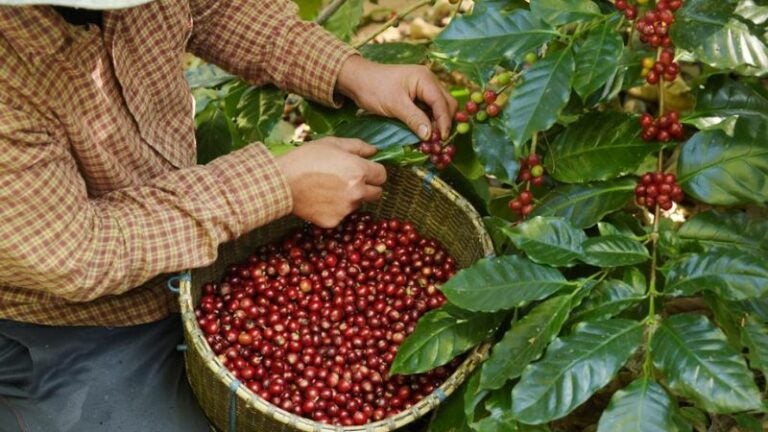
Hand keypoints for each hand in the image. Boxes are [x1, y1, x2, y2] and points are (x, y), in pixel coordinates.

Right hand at [276, 137, 386, 227]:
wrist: (282, 182)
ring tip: (329, 188)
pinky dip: (335, 209)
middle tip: (349, 180)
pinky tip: (321, 199)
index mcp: (359, 171)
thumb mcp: (332, 144)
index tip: (365, 170)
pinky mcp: (334, 221)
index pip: (382, 175)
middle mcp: (357, 192)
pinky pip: (342, 215)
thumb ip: (358, 146)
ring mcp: (346, 209)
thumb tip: (376, 151)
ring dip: (351, 198)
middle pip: (376, 193)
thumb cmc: (306, 159)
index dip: (375, 171)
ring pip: (358, 204)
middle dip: (368, 186)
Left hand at [336, 56, 457, 140]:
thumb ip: (414, 119)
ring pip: (440, 108)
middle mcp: (429, 82)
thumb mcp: (394, 105)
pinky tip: (424, 133)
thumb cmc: (374, 88)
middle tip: (437, 141)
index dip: (444, 122)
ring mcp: (424, 88)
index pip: (443, 103)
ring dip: (438, 123)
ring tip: (431, 139)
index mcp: (425, 79)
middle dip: (444, 123)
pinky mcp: (418, 96)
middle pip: (447, 104)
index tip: (442, 139)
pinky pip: (430, 109)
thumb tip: (429, 135)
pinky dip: (430, 121)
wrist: (358, 80)